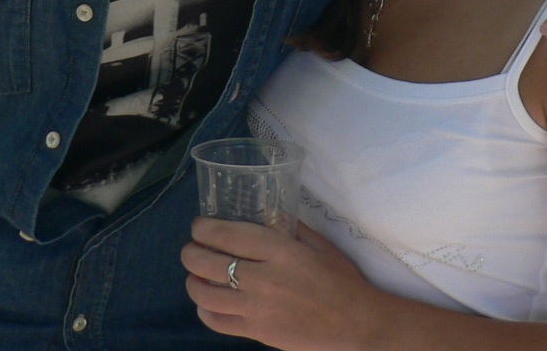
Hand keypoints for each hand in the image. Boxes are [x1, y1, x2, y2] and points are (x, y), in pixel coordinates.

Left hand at [182, 218, 380, 350]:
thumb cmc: (340, 278)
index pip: (226, 234)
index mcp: (278, 250)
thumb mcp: (318, 243)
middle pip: (207, 262)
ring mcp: (255, 309)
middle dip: (191, 252)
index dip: (204, 228)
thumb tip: (262, 213)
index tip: (199, 225)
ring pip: (205, 294)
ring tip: (196, 274)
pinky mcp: (255, 333)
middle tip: (192, 248)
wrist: (355, 323)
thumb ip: (288, 226)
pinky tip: (207, 301)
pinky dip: (204, 309)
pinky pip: (216, 321)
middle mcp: (261, 278)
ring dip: (193, 280)